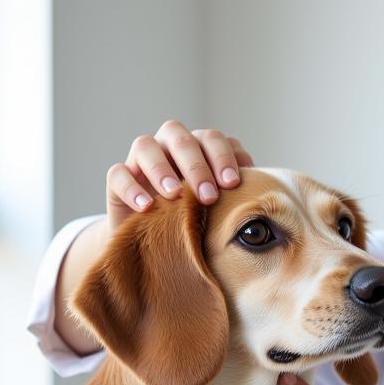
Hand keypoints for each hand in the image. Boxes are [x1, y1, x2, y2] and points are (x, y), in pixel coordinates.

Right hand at [104, 120, 254, 235]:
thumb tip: (265, 192)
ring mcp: (141, 161)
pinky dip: (131, 187)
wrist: (162, 248)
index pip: (211, 139)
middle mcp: (169, 147)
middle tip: (209, 196)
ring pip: (145, 146)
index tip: (233, 183)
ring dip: (161, 168)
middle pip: (180, 137)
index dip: (223, 156)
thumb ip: (237, 194)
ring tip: (174, 194)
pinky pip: (118, 174)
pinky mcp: (118, 180)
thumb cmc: (200, 223)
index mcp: (199, 148)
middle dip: (196, 165)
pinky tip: (147, 207)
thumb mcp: (221, 209)